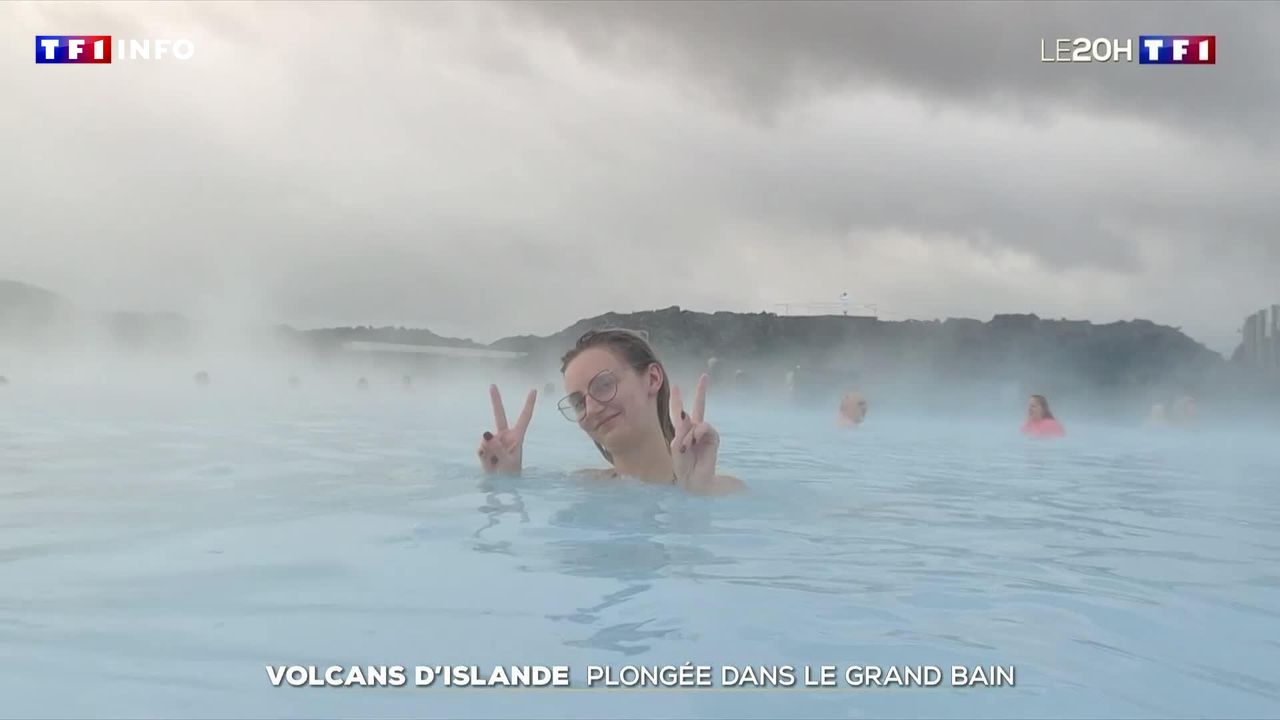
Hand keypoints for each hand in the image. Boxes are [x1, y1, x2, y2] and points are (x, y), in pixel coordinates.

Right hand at [477, 385, 535, 474]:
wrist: (502, 489)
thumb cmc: (511, 476)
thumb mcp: (507, 463)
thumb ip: (497, 449)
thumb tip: (487, 434)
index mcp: (517, 438)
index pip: (524, 418)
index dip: (528, 404)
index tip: (533, 390)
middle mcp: (505, 437)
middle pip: (499, 416)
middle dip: (496, 401)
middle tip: (492, 385)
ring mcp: (495, 443)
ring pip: (486, 440)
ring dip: (488, 452)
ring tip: (495, 465)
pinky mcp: (485, 450)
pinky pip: (480, 449)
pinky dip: (483, 457)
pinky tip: (489, 465)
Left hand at [668, 374, 719, 490]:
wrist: (694, 480)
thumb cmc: (682, 466)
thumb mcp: (675, 448)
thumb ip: (680, 432)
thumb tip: (688, 416)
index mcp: (682, 431)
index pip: (679, 412)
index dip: (677, 399)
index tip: (677, 385)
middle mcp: (694, 429)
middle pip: (699, 406)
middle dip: (701, 391)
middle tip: (705, 376)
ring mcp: (704, 433)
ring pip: (696, 421)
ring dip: (688, 434)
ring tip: (686, 446)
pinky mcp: (712, 438)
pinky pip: (704, 428)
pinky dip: (697, 434)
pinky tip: (693, 442)